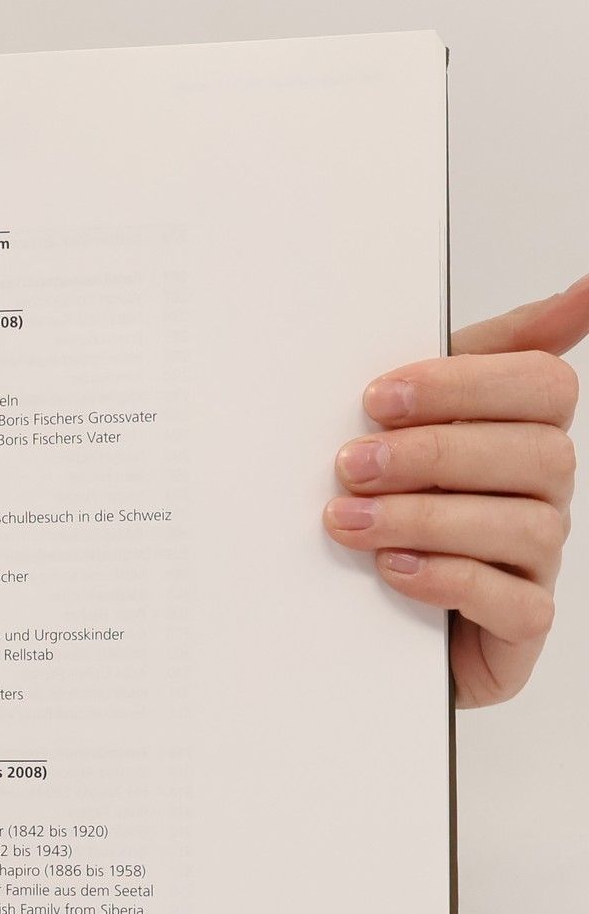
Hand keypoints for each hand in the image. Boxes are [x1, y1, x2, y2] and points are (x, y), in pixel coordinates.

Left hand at [326, 274, 587, 706]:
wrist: (365, 606)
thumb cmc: (398, 494)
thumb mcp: (420, 413)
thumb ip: (485, 350)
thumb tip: (584, 288)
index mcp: (526, 430)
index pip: (543, 384)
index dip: (463, 385)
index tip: (378, 396)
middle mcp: (544, 492)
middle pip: (537, 454)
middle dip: (433, 455)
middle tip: (351, 464)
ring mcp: (538, 560)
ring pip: (524, 528)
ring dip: (426, 519)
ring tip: (348, 520)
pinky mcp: (520, 624)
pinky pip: (515, 603)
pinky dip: (450, 580)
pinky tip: (394, 569)